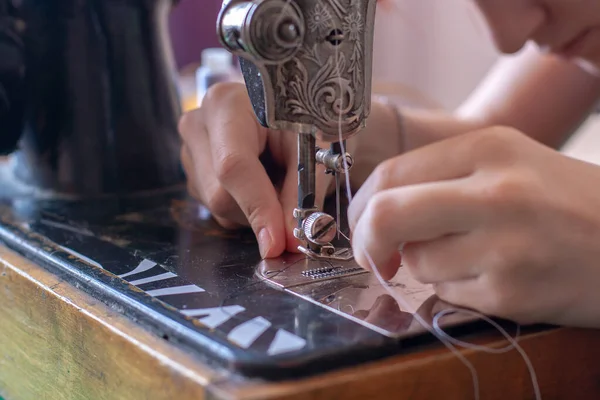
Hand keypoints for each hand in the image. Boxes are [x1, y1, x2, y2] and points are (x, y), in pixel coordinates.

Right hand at [178, 82, 331, 257]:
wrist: (288, 105)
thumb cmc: (303, 120)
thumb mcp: (312, 149)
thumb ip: (300, 194)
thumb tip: (286, 240)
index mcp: (227, 105)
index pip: (233, 166)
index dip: (257, 208)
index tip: (276, 242)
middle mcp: (198, 124)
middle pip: (220, 194)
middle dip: (259, 212)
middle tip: (292, 206)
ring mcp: (189, 148)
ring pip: (217, 207)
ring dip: (253, 210)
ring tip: (276, 179)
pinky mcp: (192, 169)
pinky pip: (215, 207)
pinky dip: (244, 206)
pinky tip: (260, 180)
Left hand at [348, 127, 599, 327]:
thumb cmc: (565, 199)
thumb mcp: (508, 162)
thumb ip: (441, 177)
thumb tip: (375, 212)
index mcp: (489, 147)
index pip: (390, 175)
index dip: (361, 207)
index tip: (362, 225)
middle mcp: (495, 192)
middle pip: (387, 215)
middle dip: (366, 240)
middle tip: (373, 254)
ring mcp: (505, 246)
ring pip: (417, 263)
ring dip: (425, 265)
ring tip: (469, 254)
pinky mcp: (512, 293)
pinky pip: (448, 294)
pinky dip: (455, 287)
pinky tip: (493, 273)